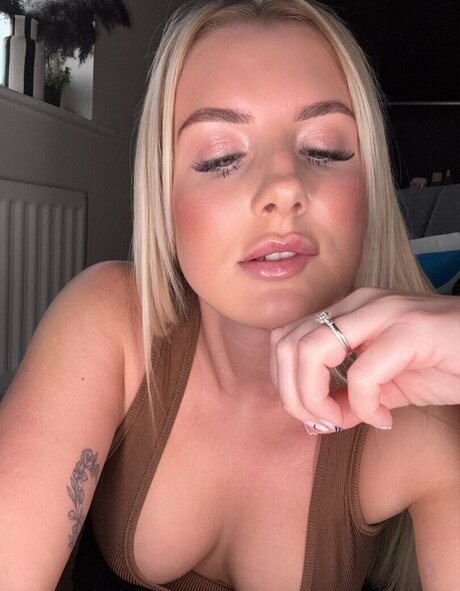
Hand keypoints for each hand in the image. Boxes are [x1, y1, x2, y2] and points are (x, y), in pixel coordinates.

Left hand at [270, 287, 459, 432]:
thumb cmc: (441, 364)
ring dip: (316, 398)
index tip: (312, 415)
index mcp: (347, 311)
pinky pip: (361, 373)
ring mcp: (383, 313)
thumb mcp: (385, 386)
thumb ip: (348, 398)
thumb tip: (317, 421)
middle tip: (321, 422)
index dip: (284, 383)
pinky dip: (364, 406)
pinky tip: (384, 418)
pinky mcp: (410, 331)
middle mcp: (358, 304)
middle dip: (294, 396)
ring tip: (341, 419)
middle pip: (287, 345)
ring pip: (312, 351)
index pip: (284, 339)